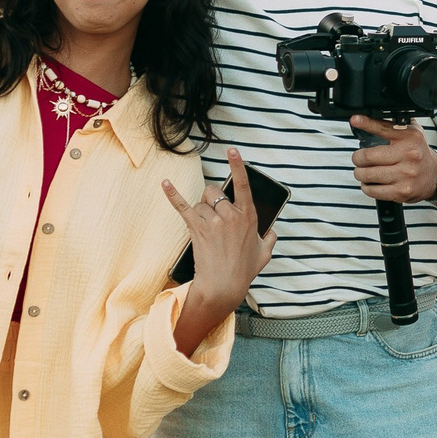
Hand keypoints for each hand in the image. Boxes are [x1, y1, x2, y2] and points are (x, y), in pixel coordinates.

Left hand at [164, 149, 277, 310]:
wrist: (223, 286)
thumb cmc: (244, 272)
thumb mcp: (264, 254)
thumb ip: (269, 239)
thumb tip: (271, 232)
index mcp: (248, 217)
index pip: (243, 185)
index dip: (237, 166)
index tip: (232, 151)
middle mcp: (231, 215)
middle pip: (215, 193)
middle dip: (212, 199)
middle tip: (213, 215)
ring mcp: (213, 221)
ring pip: (201, 203)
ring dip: (201, 212)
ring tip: (206, 231)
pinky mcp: (197, 229)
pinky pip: (182, 206)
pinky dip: (172, 194)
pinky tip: (165, 183)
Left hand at [349, 115, 436, 203]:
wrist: (435, 175)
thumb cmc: (418, 152)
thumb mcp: (411, 133)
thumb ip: (393, 125)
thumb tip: (367, 118)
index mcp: (409, 137)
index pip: (383, 128)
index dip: (366, 123)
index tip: (355, 120)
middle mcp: (409, 155)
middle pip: (368, 157)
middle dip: (357, 158)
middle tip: (358, 159)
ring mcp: (405, 175)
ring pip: (367, 175)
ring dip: (360, 173)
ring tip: (363, 172)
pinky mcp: (401, 192)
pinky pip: (373, 190)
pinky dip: (366, 187)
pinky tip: (370, 183)